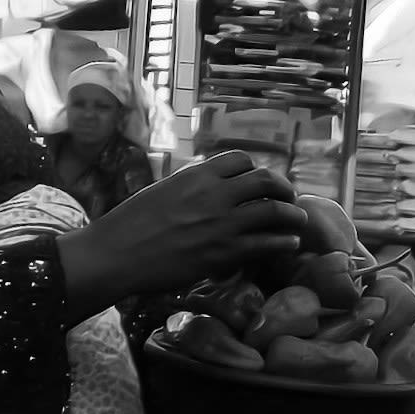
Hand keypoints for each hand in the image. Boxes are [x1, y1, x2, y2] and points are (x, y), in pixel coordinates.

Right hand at [58, 147, 305, 317]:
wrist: (116, 254)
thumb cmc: (130, 223)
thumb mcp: (163, 191)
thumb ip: (190, 187)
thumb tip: (207, 189)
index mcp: (197, 175)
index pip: (241, 159)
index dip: (256, 169)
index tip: (260, 182)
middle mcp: (215, 194)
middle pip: (266, 180)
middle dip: (284, 188)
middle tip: (289, 199)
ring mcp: (222, 224)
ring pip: (275, 211)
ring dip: (293, 215)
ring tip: (299, 222)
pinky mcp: (224, 253)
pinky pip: (268, 243)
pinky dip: (285, 242)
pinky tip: (289, 245)